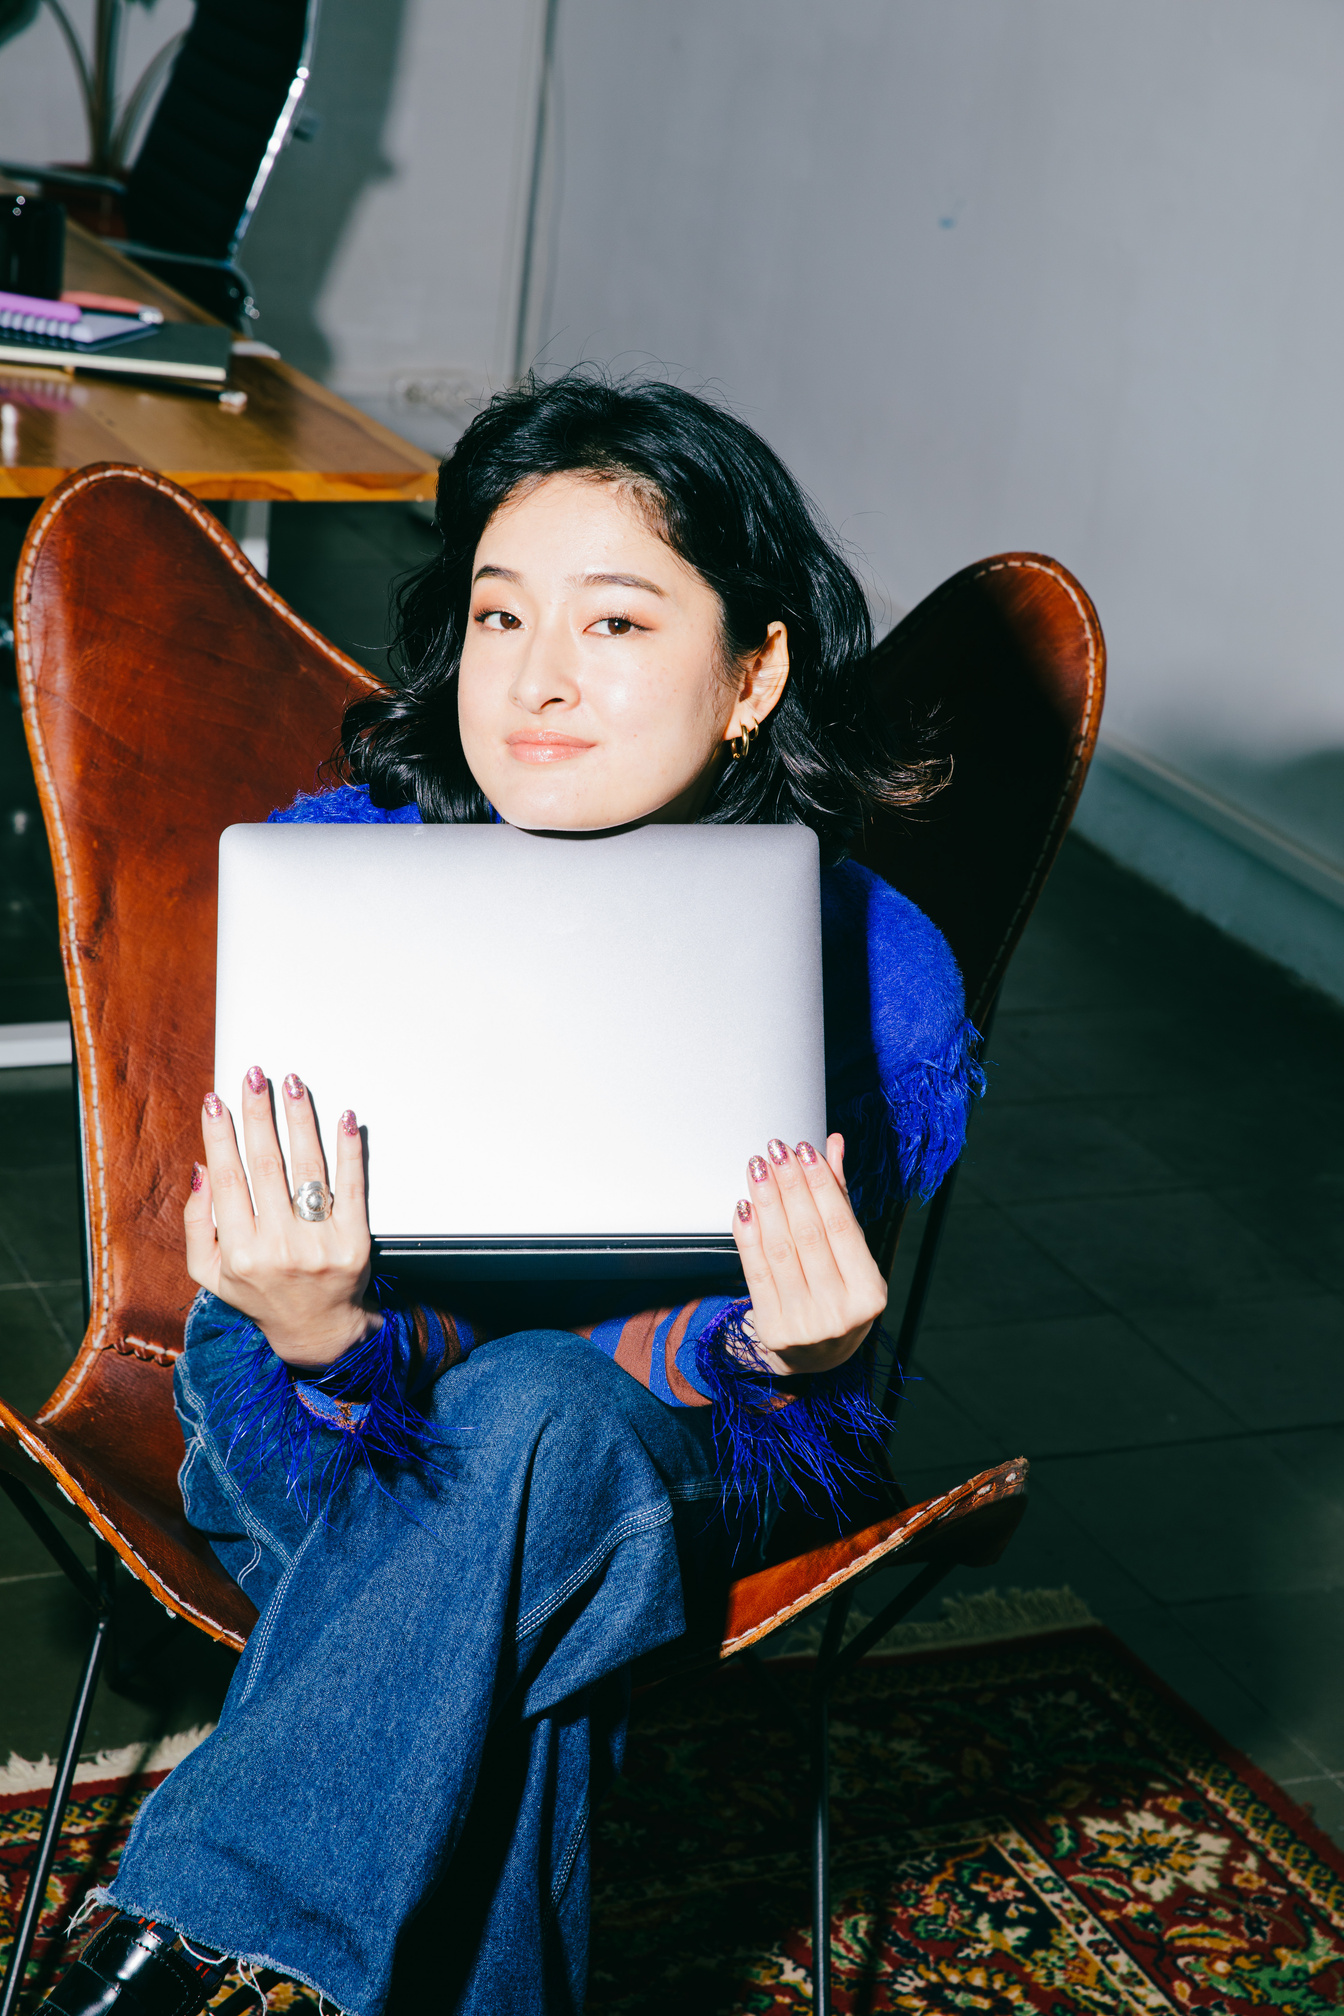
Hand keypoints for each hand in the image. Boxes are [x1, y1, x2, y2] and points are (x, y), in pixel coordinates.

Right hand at [184, 1068, 377, 1368]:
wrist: (317, 1328)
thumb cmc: (260, 1292)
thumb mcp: (210, 1270)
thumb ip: (198, 1222)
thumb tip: (202, 1169)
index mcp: (240, 1253)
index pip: (229, 1180)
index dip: (221, 1136)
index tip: (216, 1102)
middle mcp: (280, 1249)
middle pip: (268, 1166)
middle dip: (259, 1115)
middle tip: (255, 1078)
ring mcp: (320, 1245)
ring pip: (309, 1169)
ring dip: (300, 1120)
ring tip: (293, 1086)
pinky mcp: (355, 1241)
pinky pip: (352, 1187)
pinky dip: (349, 1150)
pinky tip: (344, 1120)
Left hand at [731, 1135, 886, 1375]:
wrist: (815, 1358)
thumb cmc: (837, 1298)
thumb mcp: (850, 1257)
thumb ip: (840, 1199)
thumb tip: (833, 1145)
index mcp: (870, 1293)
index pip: (842, 1226)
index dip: (821, 1185)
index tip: (804, 1151)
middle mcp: (841, 1312)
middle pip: (809, 1234)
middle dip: (789, 1186)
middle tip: (775, 1151)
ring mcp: (806, 1324)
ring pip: (780, 1250)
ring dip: (766, 1203)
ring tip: (757, 1169)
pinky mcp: (773, 1329)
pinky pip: (756, 1272)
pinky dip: (748, 1236)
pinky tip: (744, 1207)